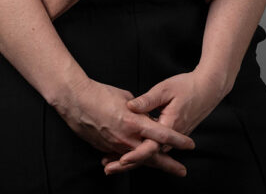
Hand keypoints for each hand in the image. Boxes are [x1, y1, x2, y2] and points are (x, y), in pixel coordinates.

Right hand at [52, 76, 194, 176]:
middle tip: (182, 171)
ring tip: (165, 169)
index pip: (162, 135)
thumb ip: (139, 109)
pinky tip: (137, 164)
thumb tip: (145, 115)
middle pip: (153, 156)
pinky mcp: (105, 148)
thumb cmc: (101, 93)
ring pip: (138, 160)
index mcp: (135, 122)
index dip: (178, 141)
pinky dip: (131, 161)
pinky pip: (121, 157)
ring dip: (152, 164)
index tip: (190, 145)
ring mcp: (115, 145)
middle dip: (169, 164)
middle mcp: (127, 138)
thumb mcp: (125, 97)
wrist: (75, 100)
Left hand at [100, 67, 227, 174]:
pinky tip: (124, 152)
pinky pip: (154, 149)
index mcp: (170, 125)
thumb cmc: (187, 87)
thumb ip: (147, 100)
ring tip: (111, 163)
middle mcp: (172, 136)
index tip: (122, 159)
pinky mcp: (171, 137)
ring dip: (132, 159)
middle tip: (108, 168)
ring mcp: (172, 139)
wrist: (208, 89)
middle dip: (127, 163)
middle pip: (148, 156)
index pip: (151, 146)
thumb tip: (130, 106)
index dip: (136, 154)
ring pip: (150, 154)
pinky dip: (139, 152)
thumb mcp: (165, 89)